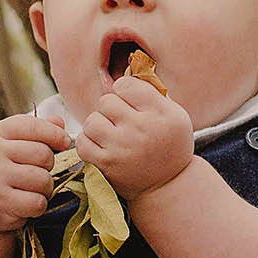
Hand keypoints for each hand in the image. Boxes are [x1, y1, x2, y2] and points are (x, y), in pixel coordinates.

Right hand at [0, 113, 69, 233]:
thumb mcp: (8, 144)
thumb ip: (35, 131)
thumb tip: (60, 122)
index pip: (32, 126)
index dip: (55, 134)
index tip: (65, 143)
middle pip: (43, 154)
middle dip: (50, 166)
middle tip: (40, 173)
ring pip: (42, 180)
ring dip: (46, 188)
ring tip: (34, 189)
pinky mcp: (0, 203)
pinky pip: (37, 202)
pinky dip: (39, 206)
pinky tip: (27, 204)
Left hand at [77, 77, 193, 198]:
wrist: (168, 186)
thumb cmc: (170, 145)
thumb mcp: (175, 115)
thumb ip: (153, 93)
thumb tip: (125, 71)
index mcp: (162, 113)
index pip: (126, 86)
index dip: (124, 92)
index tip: (130, 103)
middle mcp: (143, 129)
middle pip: (106, 101)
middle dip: (111, 109)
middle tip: (120, 122)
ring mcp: (123, 148)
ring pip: (92, 120)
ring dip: (98, 125)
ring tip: (110, 134)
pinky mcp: (107, 165)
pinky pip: (83, 142)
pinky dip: (89, 143)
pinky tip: (101, 146)